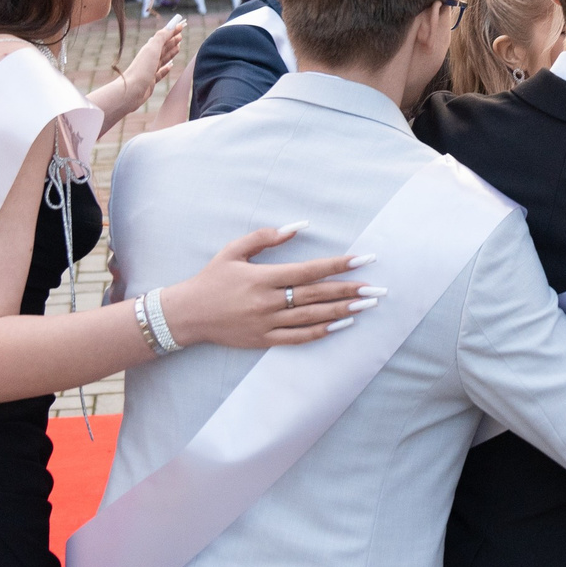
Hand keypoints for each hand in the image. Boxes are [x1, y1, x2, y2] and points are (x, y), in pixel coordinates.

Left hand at [110, 16, 185, 109]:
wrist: (130, 91)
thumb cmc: (141, 70)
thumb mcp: (152, 50)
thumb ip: (161, 38)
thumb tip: (170, 26)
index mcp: (149, 49)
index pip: (163, 37)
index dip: (171, 31)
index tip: (181, 25)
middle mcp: (148, 58)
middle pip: (163, 47)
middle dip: (172, 41)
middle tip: (181, 35)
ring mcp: (149, 70)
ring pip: (162, 59)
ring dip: (170, 53)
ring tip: (178, 47)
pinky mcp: (150, 82)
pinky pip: (160, 73)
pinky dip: (166, 69)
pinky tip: (170, 66)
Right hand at [159, 223, 380, 349]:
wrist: (188, 315)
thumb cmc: (211, 279)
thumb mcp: (234, 251)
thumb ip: (265, 237)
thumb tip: (298, 226)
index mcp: (263, 278)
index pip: (309, 271)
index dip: (338, 265)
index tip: (362, 260)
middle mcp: (268, 302)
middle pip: (317, 295)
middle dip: (349, 290)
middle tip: (377, 288)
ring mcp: (267, 324)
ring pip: (312, 317)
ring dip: (342, 310)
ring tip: (367, 305)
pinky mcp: (264, 340)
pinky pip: (299, 338)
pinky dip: (321, 331)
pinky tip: (341, 324)